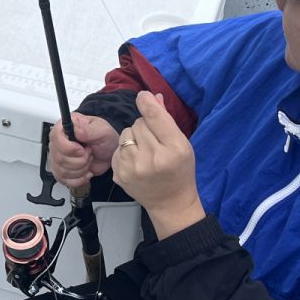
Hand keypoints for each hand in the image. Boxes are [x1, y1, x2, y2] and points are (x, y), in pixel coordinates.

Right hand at [48, 113, 121, 188]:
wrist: (109, 153)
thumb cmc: (104, 139)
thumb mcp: (101, 130)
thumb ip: (88, 130)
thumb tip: (76, 130)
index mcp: (65, 128)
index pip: (55, 137)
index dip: (68, 147)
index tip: (81, 149)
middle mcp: (58, 143)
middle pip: (59, 158)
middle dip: (80, 160)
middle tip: (89, 153)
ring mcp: (58, 158)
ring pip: (62, 171)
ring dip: (81, 169)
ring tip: (88, 160)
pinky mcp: (61, 171)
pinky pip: (65, 180)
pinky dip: (79, 179)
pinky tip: (86, 171)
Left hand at [112, 91, 205, 236]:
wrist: (171, 203)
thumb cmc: (180, 172)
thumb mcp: (182, 144)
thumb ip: (166, 120)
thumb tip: (153, 97)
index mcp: (173, 149)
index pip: (154, 117)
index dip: (147, 103)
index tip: (143, 96)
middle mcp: (152, 158)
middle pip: (139, 123)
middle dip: (145, 127)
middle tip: (155, 142)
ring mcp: (133, 168)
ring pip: (125, 133)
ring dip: (134, 138)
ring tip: (145, 151)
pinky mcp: (120, 174)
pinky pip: (117, 148)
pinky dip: (125, 150)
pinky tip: (136, 161)